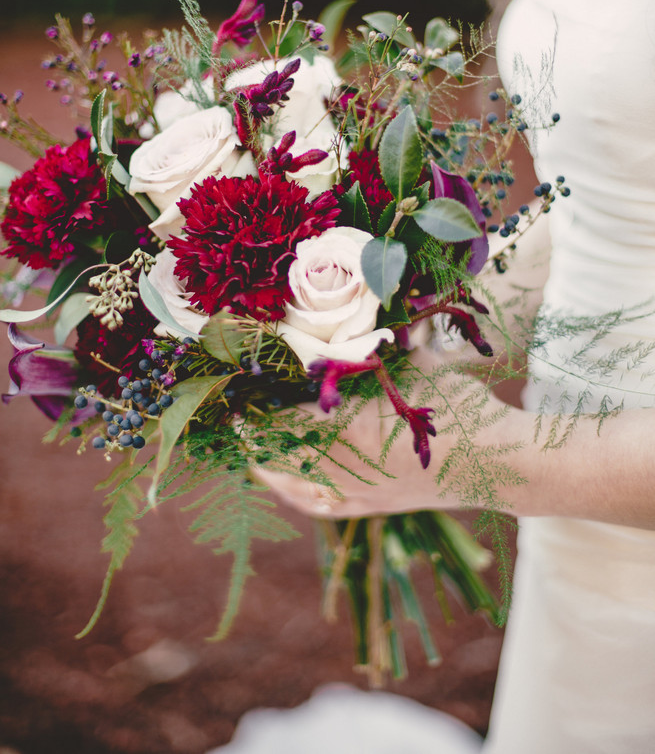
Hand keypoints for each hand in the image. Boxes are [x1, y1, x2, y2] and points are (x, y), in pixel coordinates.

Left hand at [253, 345, 505, 518]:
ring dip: (265, 458)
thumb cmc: (460, 406)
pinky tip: (279, 478)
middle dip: (253, 427)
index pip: (281, 417)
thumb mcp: (416, 365)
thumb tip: (352, 320)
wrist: (499, 463)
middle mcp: (344, 466)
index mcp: (349, 427)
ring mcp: (356, 492)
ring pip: (290, 479)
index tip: (238, 383)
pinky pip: (317, 503)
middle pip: (277, 449)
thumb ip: (379, 347)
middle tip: (236, 405)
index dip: (253, 402)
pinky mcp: (370, 506)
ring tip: (248, 439)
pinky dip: (291, 489)